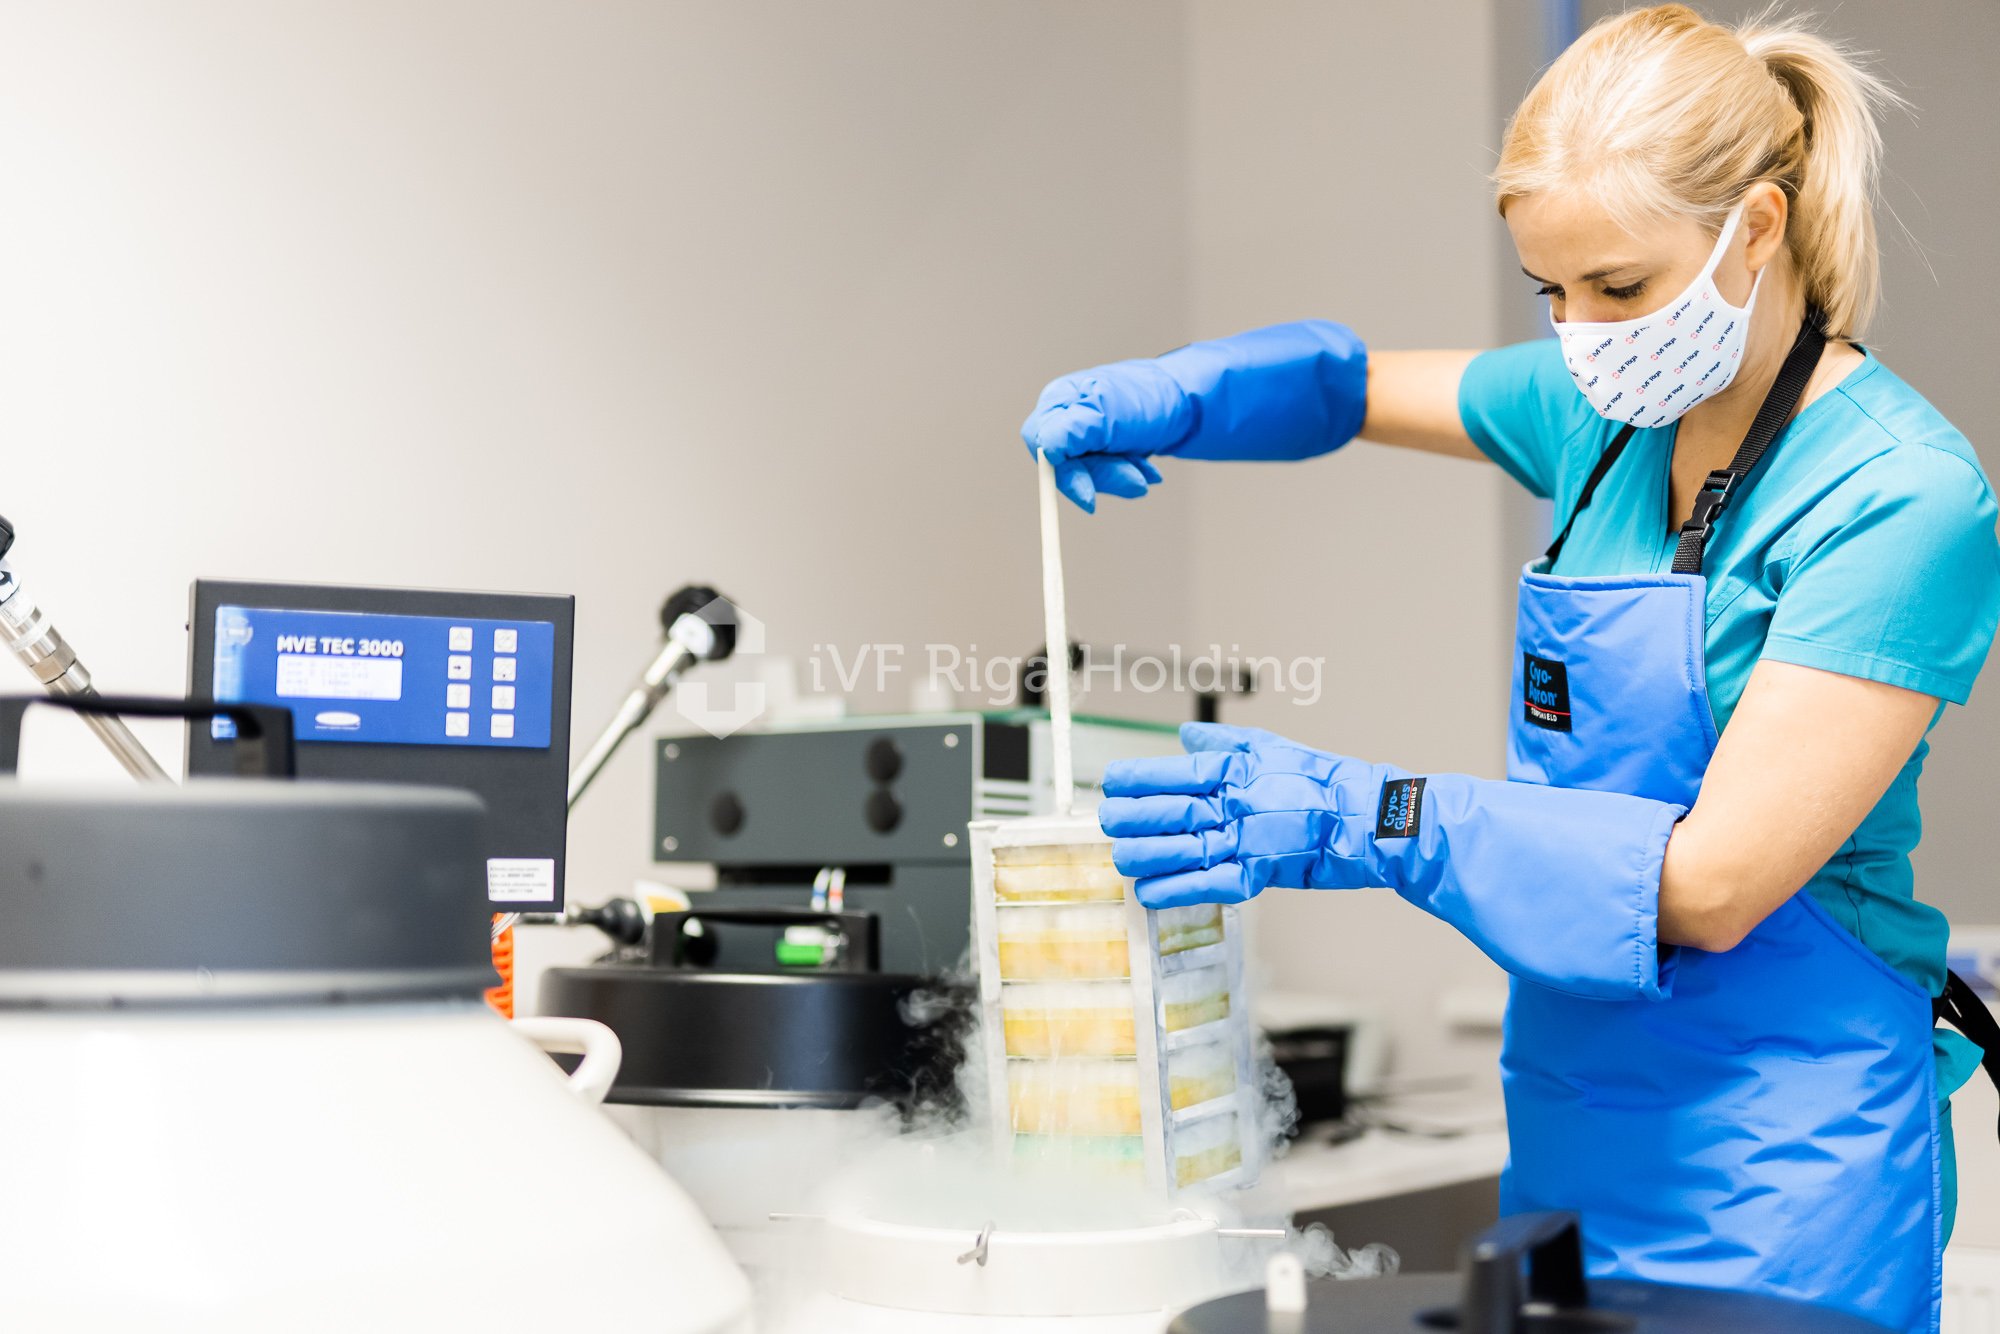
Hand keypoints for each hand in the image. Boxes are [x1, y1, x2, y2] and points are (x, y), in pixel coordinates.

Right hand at [1020, 321, 1369, 512]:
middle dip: (1083, 470)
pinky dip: (1118, 467)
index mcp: (1132, 383)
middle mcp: (1132, 388)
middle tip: (1136, 488)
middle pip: (1064, 432)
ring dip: (1102, 472)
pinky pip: (1116, 441)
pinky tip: (1144, 477)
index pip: (1055, 420)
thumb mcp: (1190, 408)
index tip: (1088, 497)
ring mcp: (1146, 402)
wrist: (1323, 388)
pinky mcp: (1163, 416)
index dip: (1060, 462)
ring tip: (1143, 484)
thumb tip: (1052, 436)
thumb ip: (1116, 417)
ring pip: (1088, 440)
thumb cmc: (1272, 388)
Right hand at [1020, 359, 1180, 511]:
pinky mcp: (1102, 448)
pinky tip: (1147, 470)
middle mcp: (1066, 418)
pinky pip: (1105, 474)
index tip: (1088, 498)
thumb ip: (1072, 431)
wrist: (1189, 400)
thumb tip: (1044, 451)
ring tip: (1147, 473)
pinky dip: (1127, 475)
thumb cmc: (1146, 400)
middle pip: (1065, 464)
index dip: (1060, 474)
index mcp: (1059, 401)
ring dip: (1120, 477)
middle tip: (1138, 482)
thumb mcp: (1107, 415)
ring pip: (1088, 473)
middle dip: (1104, 476)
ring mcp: (1084, 434)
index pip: (1040, 443)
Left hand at [1098, 722, 1389, 906]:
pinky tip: (1149, 891)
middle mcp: (1239, 803)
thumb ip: (1225, 742)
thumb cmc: (1326, 781)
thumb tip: (1185, 737)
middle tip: (1107, 820)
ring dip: (1145, 855)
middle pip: (1172, 811)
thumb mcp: (1274, 747)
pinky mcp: (1263, 873)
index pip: (1176, 772)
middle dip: (1131, 817)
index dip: (1138, 778)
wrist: (1373, 818)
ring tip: (1118, 857)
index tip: (1111, 782)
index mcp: (1240, 769)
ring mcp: (1249, 840)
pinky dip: (1176, 889)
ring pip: (1184, 849)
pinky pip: (1210, 884)